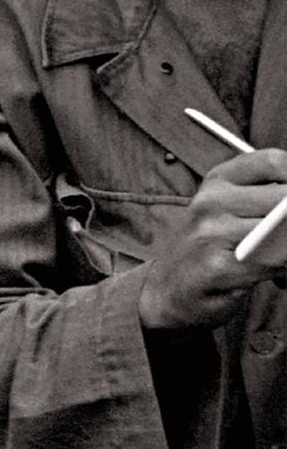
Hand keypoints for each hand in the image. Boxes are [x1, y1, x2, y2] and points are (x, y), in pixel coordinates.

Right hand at [138, 148, 286, 331]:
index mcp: (218, 180)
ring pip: (282, 235)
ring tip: (281, 260)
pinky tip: (271, 276)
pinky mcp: (216, 266)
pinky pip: (272, 264)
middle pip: (283, 199)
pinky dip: (281, 272)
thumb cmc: (215, 247)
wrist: (172, 287)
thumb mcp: (234, 211)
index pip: (271, 161)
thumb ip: (268, 199)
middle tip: (285, 238)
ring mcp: (211, 232)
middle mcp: (211, 200)